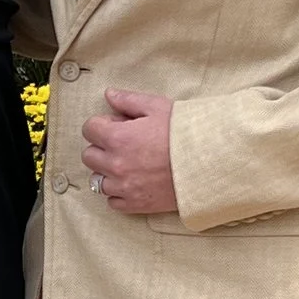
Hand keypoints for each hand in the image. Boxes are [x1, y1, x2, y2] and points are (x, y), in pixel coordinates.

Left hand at [81, 88, 176, 215]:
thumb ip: (128, 100)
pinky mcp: (135, 204)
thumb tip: (109, 94)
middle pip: (89, 155)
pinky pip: (112, 201)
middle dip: (101, 147)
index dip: (102, 124)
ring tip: (128, 164)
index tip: (117, 125)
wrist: (210, 163)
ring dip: (107, 171)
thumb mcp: (157, 107)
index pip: (89, 129)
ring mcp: (124, 187)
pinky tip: (132, 182)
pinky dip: (118, 192)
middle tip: (122, 144)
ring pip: (97, 180)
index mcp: (118, 137)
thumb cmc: (185, 132)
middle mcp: (115, 164)